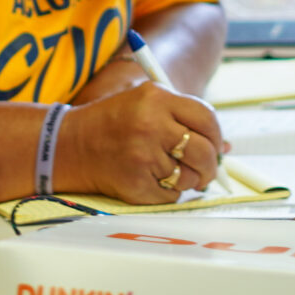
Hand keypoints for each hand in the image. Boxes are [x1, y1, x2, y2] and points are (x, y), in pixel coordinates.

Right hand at [59, 81, 224, 201]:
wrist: (68, 144)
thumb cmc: (113, 123)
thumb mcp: (145, 104)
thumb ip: (183, 119)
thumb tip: (226, 149)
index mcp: (156, 98)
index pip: (206, 118)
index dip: (216, 136)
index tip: (215, 146)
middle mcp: (151, 124)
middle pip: (204, 151)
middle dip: (210, 165)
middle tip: (204, 170)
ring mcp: (143, 156)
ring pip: (189, 178)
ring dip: (186, 181)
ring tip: (167, 173)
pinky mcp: (136, 183)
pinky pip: (170, 196)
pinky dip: (166, 193)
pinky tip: (148, 180)